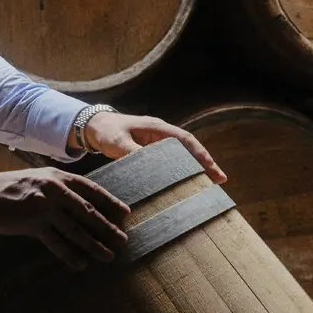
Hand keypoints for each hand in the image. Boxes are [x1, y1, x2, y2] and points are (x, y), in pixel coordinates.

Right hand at [0, 166, 132, 270]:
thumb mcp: (37, 180)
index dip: (110, 202)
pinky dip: (70, 255)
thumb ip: (57, 188)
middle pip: (88, 212)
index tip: (125, 214)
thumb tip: (80, 205)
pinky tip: (81, 264)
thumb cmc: (9, 187)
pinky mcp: (31, 224)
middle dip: (108, 227)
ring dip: (94, 244)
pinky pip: (56, 242)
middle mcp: (54, 190)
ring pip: (76, 229)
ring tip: (108, 255)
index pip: (91, 190)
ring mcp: (43, 207)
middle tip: (123, 240)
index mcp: (57, 177)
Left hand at [83, 111, 226, 184]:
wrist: (93, 127)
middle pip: (189, 148)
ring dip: (195, 168)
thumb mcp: (117, 142)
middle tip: (220, 181)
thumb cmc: (106, 131)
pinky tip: (187, 184)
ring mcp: (157, 142)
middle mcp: (161, 134)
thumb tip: (149, 167)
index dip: (201, 154)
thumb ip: (131, 152)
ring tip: (210, 185)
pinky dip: (181, 171)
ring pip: (182, 155)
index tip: (212, 169)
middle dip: (205, 163)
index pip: (186, 140)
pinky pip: (171, 161)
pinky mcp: (151, 151)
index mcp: (157, 128)